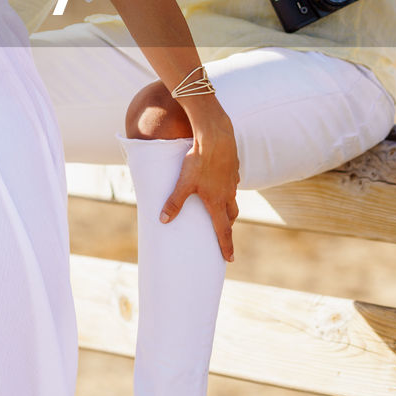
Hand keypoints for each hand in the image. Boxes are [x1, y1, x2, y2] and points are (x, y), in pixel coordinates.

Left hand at [160, 107, 238, 260]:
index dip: (226, 246)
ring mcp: (233, 180)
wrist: (216, 136)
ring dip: (228, 205)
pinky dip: (227, 185)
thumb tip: (163, 220)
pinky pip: (232, 180)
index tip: (230, 259)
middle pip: (232, 214)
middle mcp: (228, 193)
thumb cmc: (200, 161)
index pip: (223, 230)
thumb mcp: (184, 183)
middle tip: (224, 230)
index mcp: (217, 201)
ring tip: (221, 205)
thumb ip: (174, 202)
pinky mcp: (233, 166)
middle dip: (228, 224)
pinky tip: (220, 179)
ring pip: (233, 197)